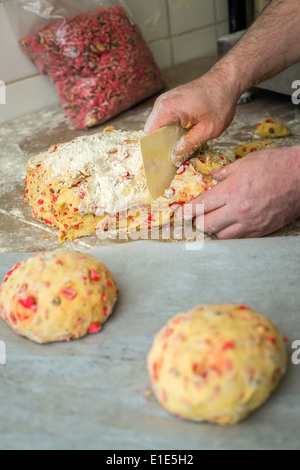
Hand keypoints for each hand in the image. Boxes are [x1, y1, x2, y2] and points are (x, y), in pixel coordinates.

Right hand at [144, 67, 237, 166]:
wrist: (226, 81)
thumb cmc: (220, 102)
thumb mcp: (207, 130)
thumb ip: (188, 145)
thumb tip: (174, 159)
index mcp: (167, 109)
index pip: (149, 136)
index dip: (153, 152)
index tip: (160, 166)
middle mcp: (161, 104)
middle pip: (152, 133)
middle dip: (160, 148)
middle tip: (171, 163)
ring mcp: (164, 102)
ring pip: (158, 128)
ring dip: (166, 141)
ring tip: (177, 153)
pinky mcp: (170, 103)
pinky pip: (165, 122)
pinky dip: (171, 132)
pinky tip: (181, 141)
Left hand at [183, 146, 299, 238]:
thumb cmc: (275, 165)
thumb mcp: (245, 162)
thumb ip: (224, 173)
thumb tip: (212, 178)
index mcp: (231, 191)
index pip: (199, 207)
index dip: (185, 212)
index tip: (178, 214)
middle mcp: (238, 211)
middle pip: (205, 225)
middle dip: (197, 221)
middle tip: (195, 216)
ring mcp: (250, 223)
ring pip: (221, 236)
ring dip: (213, 229)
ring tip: (215, 220)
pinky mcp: (261, 230)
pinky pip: (238, 238)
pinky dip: (230, 233)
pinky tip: (231, 225)